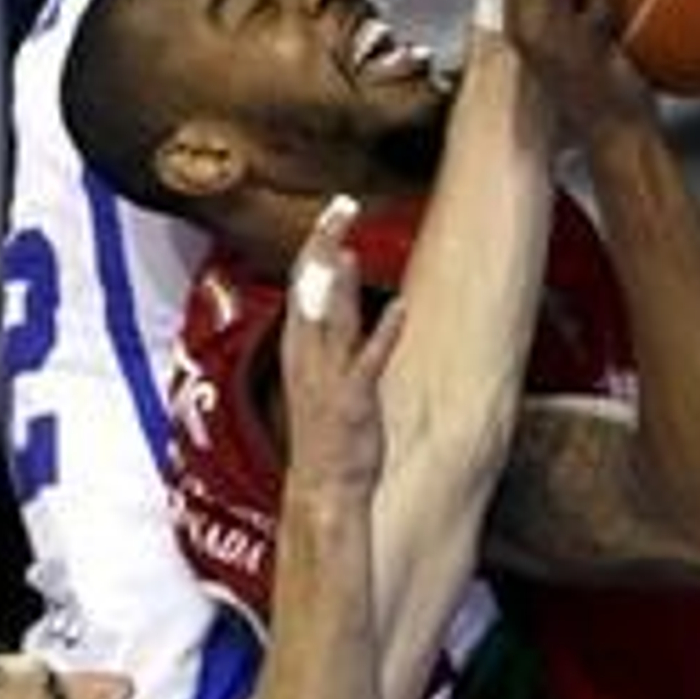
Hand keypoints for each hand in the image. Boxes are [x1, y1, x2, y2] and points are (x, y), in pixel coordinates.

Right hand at [281, 197, 404, 502]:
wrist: (322, 491)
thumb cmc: (329, 433)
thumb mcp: (325, 369)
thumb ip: (334, 320)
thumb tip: (340, 271)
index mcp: (299, 350)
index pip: (300, 284)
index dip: (315, 244)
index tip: (333, 210)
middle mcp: (307, 359)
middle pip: (307, 290)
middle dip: (320, 245)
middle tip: (340, 207)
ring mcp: (327, 380)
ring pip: (327, 319)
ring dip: (337, 280)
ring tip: (349, 242)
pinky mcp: (352, 402)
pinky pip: (368, 362)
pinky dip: (384, 333)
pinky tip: (401, 307)